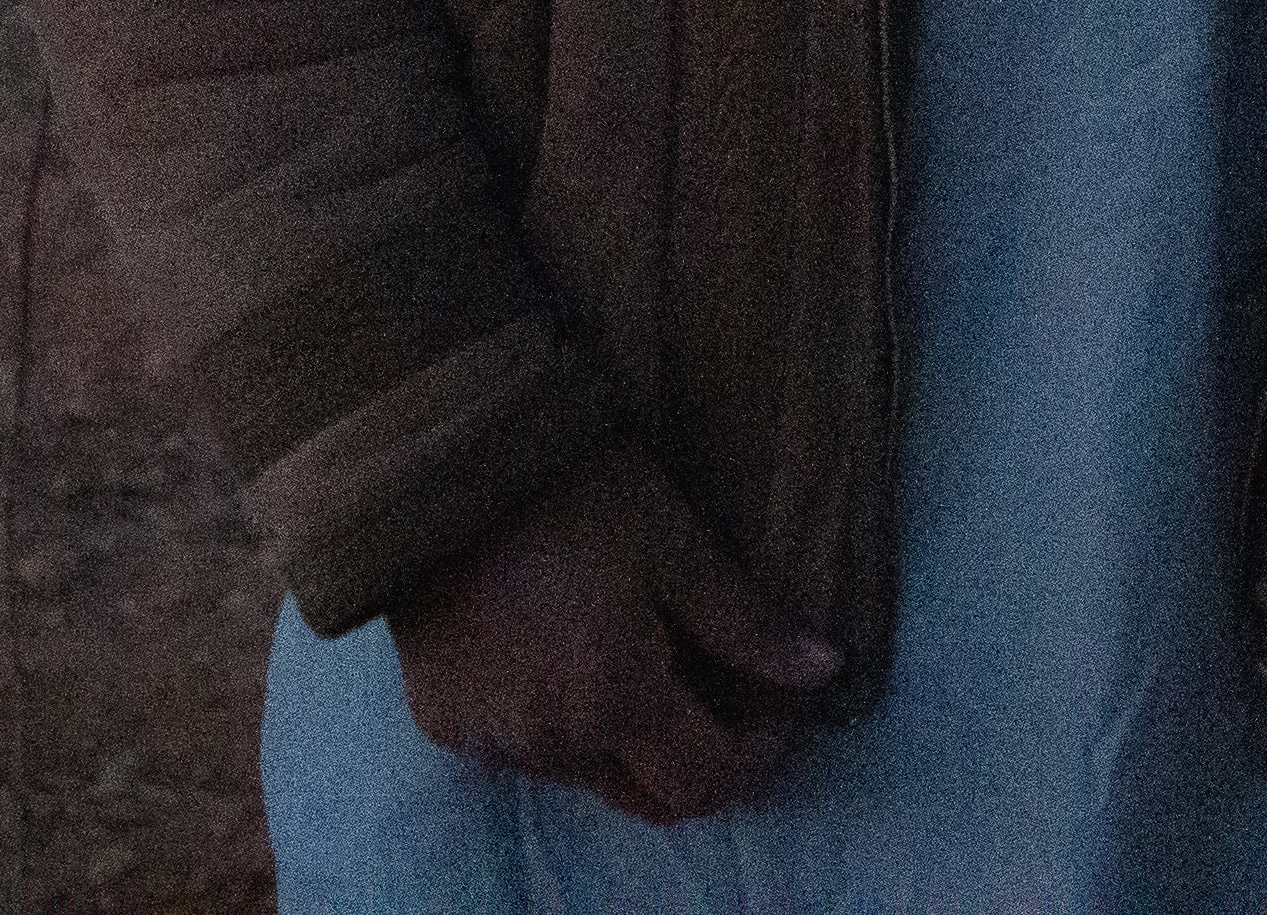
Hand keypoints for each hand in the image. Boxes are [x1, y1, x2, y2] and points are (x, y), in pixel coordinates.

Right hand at [385, 443, 838, 825]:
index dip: (758, 752)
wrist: (441, 470)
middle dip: (700, 758)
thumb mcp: (675, 545)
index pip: (706, 783)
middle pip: (647, 797)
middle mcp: (548, 744)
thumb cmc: (574, 491)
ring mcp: (488, 741)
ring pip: (587, 776)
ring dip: (631, 739)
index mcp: (613, 701)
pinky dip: (565, 723)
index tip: (779, 700)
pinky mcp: (443, 724)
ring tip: (647, 654)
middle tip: (725, 689)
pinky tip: (573, 653)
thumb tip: (825, 671)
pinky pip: (526, 751)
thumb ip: (746, 624)